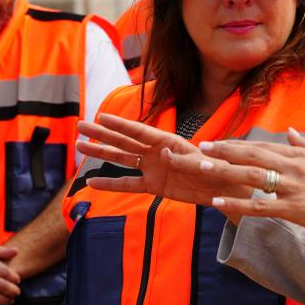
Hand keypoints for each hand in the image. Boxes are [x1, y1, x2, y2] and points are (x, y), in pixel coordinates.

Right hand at [76, 114, 248, 205]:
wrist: (225, 188)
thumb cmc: (219, 170)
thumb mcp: (205, 163)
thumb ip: (185, 159)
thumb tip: (165, 155)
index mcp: (168, 141)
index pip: (139, 131)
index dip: (120, 124)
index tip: (101, 116)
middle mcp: (156, 152)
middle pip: (124, 142)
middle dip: (102, 134)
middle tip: (80, 125)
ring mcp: (153, 169)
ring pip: (121, 159)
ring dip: (101, 153)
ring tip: (79, 146)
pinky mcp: (154, 187)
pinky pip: (128, 185)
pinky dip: (110, 184)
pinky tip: (92, 183)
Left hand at [165, 127, 304, 244]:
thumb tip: (288, 131)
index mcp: (299, 155)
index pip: (262, 145)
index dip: (237, 144)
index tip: (217, 142)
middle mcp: (294, 167)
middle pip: (252, 155)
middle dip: (224, 150)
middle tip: (201, 147)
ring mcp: (293, 187)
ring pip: (251, 176)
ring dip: (224, 170)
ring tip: (203, 167)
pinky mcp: (293, 209)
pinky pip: (259, 206)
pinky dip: (237, 203)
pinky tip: (218, 201)